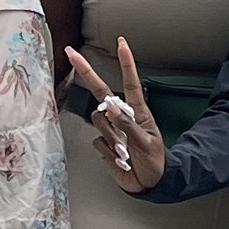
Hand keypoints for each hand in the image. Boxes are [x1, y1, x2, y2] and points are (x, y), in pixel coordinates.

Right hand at [65, 36, 165, 192]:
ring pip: (98, 121)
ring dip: (110, 136)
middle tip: (72, 53)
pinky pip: (98, 141)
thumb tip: (110, 106)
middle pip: (101, 92)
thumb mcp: (145, 143)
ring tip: (124, 151)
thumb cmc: (155, 162)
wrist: (151, 184)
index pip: (130, 83)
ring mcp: (112, 130)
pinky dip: (108, 151)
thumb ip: (127, 125)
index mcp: (137, 112)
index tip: (121, 44)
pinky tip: (119, 158)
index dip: (126, 63)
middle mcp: (122, 117)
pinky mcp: (104, 144)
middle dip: (87, 72)